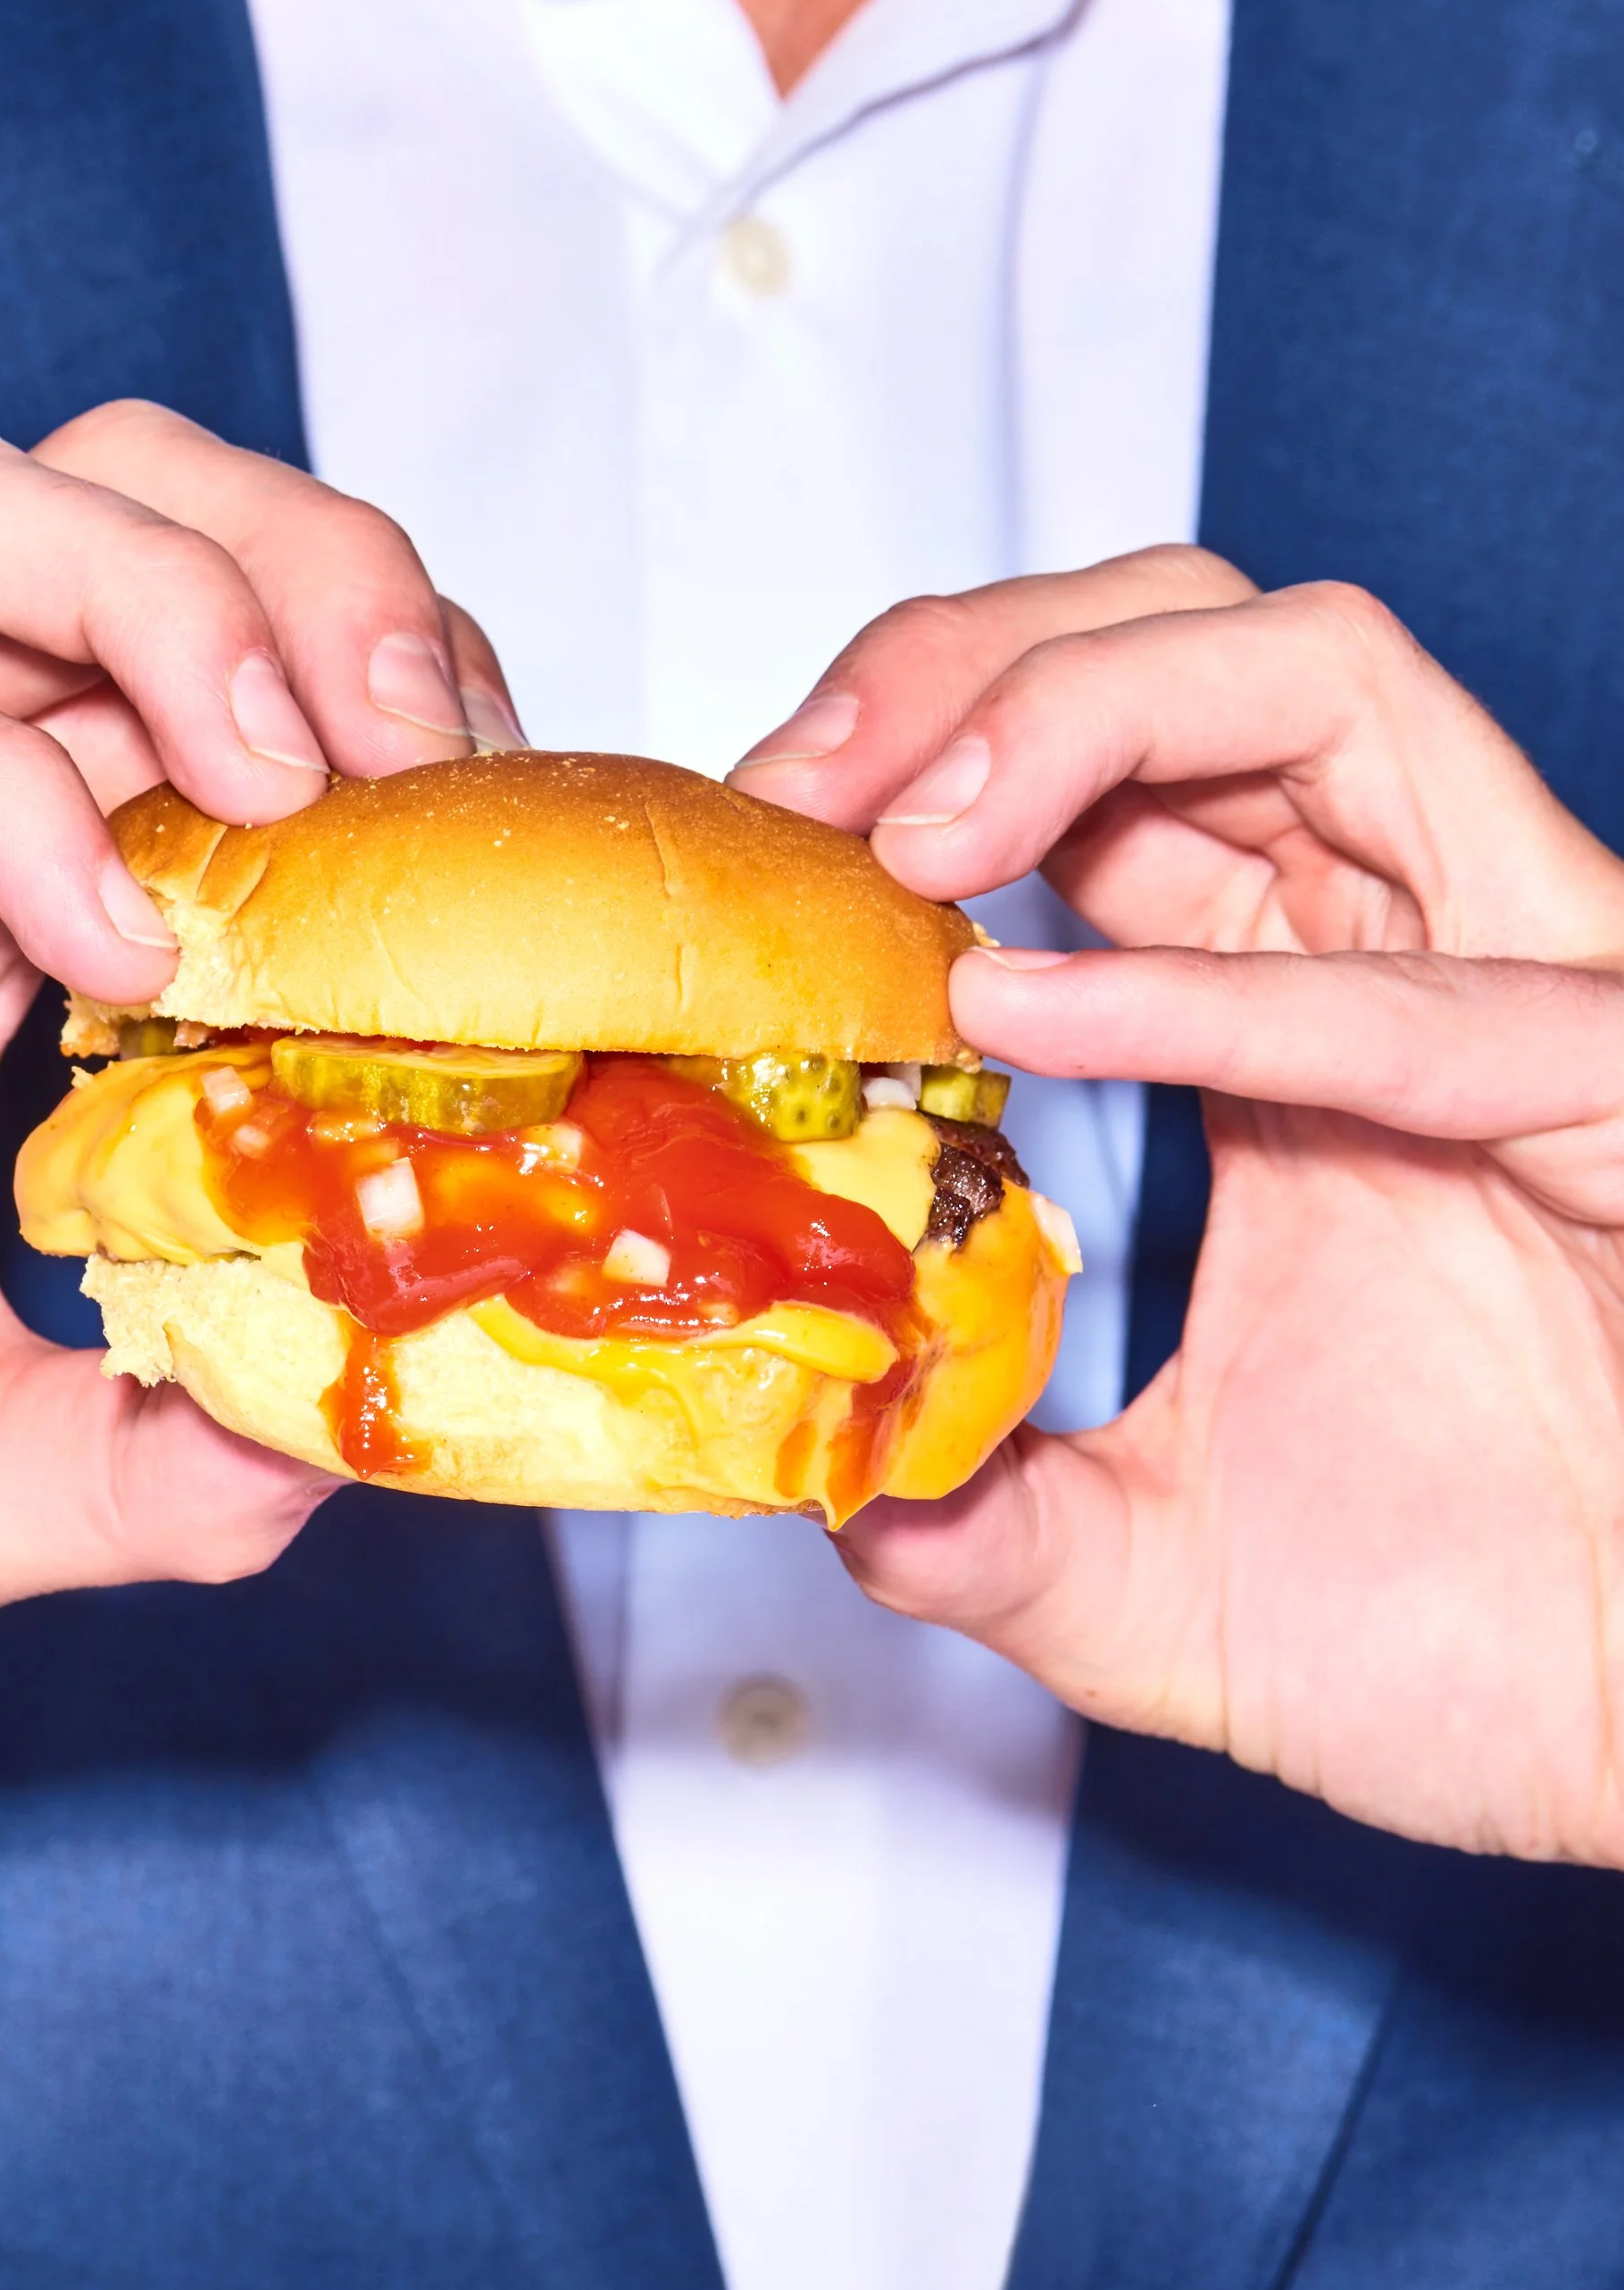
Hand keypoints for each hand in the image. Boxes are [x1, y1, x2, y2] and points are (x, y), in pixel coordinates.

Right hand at [0, 408, 522, 1674]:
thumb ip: (167, 1458)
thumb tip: (342, 1441)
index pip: (189, 639)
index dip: (366, 662)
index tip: (498, 805)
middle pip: (100, 488)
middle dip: (306, 556)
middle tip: (442, 744)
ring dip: (178, 594)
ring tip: (303, 779)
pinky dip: (5, 784)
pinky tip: (119, 947)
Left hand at [732, 558, 1623, 1860]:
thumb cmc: (1482, 1649)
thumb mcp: (1147, 1577)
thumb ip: (985, 1507)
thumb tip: (832, 1483)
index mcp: (1309, 1021)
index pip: (1118, 760)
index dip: (924, 740)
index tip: (754, 838)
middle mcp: (1423, 958)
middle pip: (1205, 641)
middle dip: (970, 660)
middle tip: (797, 784)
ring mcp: (1535, 1001)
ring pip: (1329, 685)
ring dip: (1080, 710)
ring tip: (904, 832)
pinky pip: (1429, 999)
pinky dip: (1202, 993)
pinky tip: (1015, 1013)